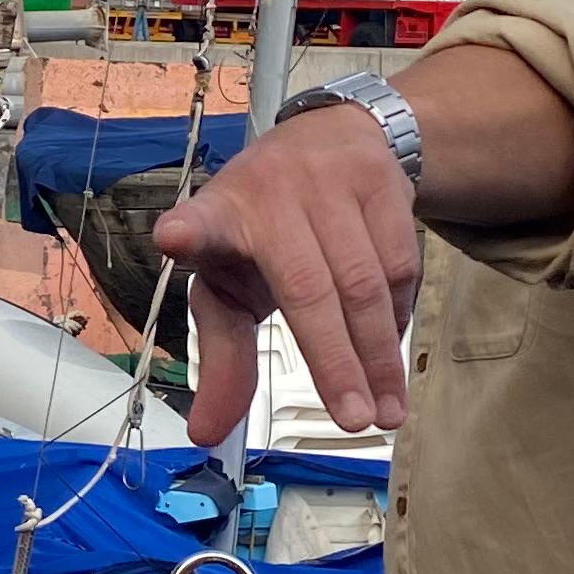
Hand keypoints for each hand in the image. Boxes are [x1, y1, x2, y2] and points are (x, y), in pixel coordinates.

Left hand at [151, 106, 422, 447]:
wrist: (334, 139)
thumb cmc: (266, 229)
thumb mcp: (232, 283)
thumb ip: (223, 356)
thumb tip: (207, 434)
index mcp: (221, 216)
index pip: (201, 222)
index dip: (190, 231)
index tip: (173, 238)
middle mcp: (272, 191)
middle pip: (307, 286)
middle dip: (333, 360)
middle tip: (352, 421)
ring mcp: (331, 182)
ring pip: (364, 281)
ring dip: (378, 355)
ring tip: (386, 411)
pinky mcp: (382, 181)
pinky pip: (400, 264)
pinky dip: (398, 315)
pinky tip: (389, 348)